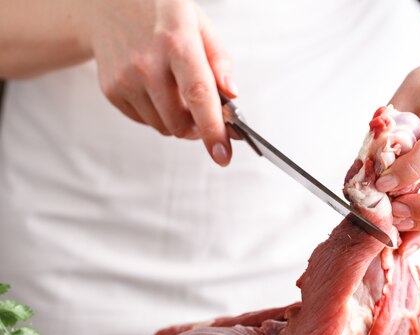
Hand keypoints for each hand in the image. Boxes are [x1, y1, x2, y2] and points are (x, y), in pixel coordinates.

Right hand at [83, 0, 236, 165]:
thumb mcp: (199, 25)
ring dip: (178, 122)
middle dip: (199, 129)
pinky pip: (145, 121)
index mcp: (176, 42)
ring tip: (177, 93)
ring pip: (163, 127)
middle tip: (205, 117)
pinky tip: (156, 89)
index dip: (213, 130)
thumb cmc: (162, 15)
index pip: (198, 95)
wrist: (107, 5)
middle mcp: (147, 63)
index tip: (223, 154)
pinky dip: (158, 115)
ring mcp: (125, 78)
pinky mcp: (111, 90)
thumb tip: (232, 96)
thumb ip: (220, 61)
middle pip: (179, 122)